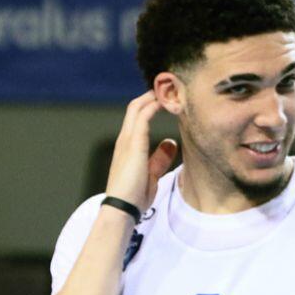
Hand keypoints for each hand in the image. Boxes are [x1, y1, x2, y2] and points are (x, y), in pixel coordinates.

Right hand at [104, 91, 177, 210]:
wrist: (123, 208)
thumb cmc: (136, 194)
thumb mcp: (152, 173)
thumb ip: (160, 157)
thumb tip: (171, 142)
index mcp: (128, 146)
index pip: (136, 117)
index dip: (150, 105)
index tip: (166, 98)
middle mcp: (125, 139)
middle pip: (135, 107)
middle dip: (151, 95)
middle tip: (167, 87)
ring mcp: (127, 141)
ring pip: (137, 108)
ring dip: (152, 97)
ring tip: (168, 88)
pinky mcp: (133, 145)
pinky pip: (142, 118)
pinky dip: (153, 106)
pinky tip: (165, 101)